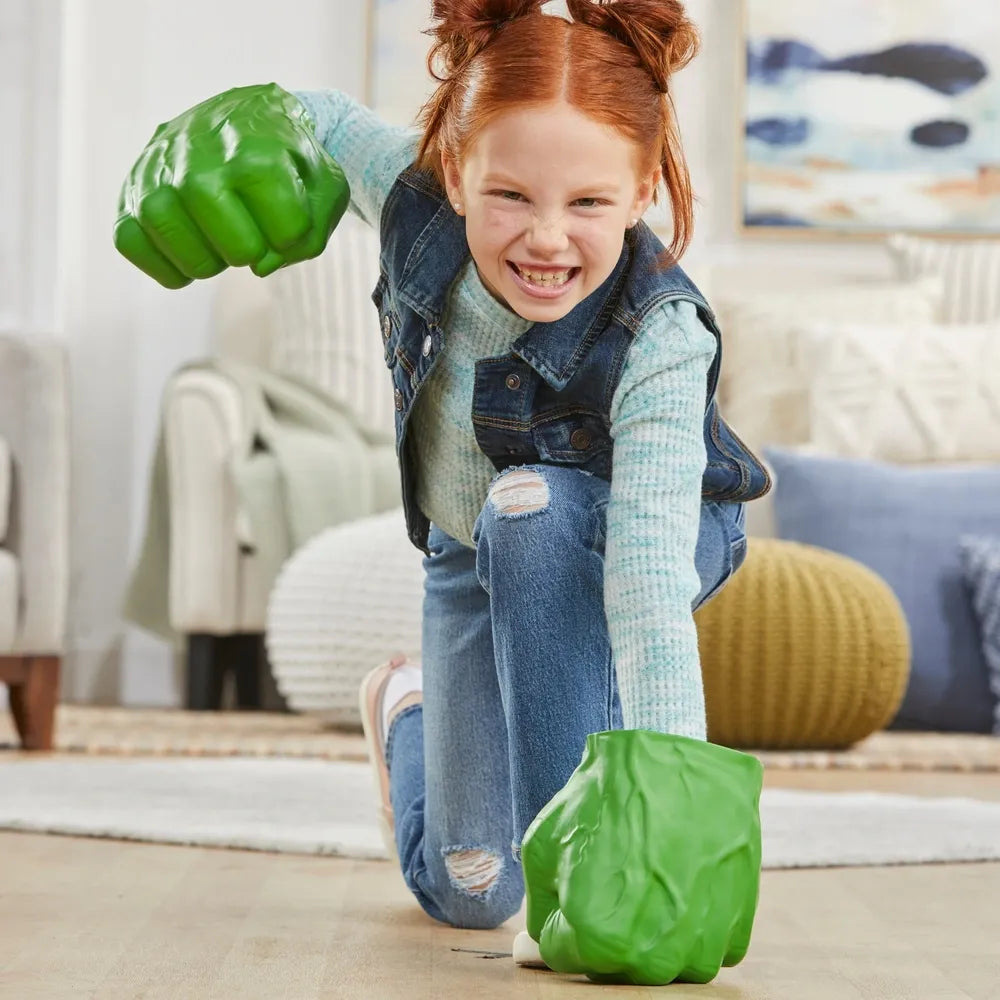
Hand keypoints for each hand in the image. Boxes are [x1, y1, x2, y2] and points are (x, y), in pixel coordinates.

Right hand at [113, 83, 349, 287]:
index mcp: (256, 154)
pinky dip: (169, 266)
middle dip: (254, 250)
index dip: (293, 236)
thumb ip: (311, 233)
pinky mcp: (127, 195)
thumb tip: (261, 265)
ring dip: (212, 261)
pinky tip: (189, 245)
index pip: (287, 234)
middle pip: (239, 251)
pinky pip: (135, 248)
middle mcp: (199, 161)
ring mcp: (156, 177)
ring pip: (191, 258)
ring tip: (218, 232)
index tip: (285, 212)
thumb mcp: (323, 185)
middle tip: (249, 225)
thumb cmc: (286, 161)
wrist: (242, 117)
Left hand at [520, 729, 762, 985]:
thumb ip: (539, 906)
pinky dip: (692, 925)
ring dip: (650, 931)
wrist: (674, 759)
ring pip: (663, 964)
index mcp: (598, 938)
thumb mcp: (544, 844)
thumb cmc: (605, 797)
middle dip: (602, 927)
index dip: (560, 916)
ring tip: (646, 873)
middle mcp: (652, 955)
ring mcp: (700, 945)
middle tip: (609, 872)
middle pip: (613, 966)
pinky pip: (706, 949)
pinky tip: (681, 878)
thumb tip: (544, 939)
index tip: (572, 881)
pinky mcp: (737, 926)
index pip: (563, 954)